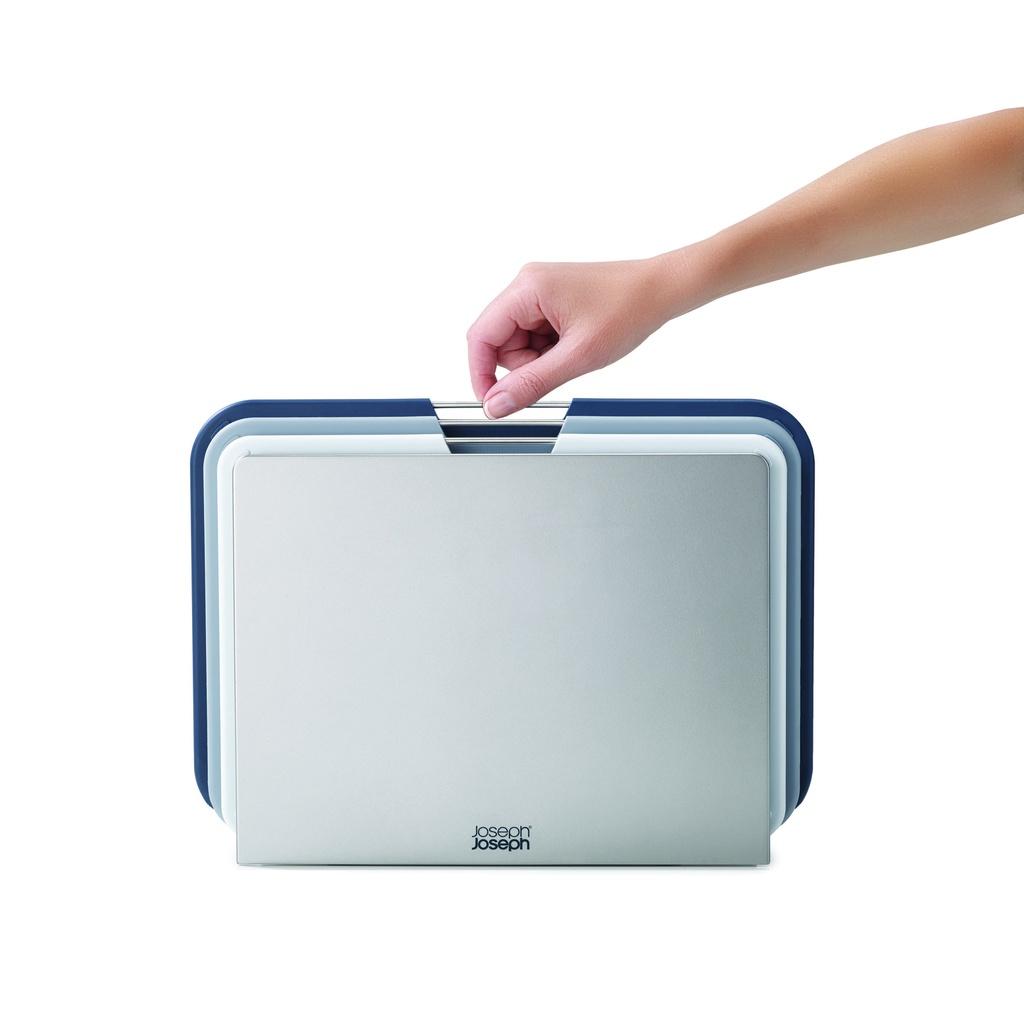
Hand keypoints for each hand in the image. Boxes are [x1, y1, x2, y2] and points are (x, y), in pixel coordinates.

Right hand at [466, 255, 702, 417]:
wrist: (661, 290)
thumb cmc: (629, 309)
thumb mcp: (577, 357)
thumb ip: (532, 384)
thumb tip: (497, 404)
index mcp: (527, 288)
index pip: (480, 337)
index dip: (481, 374)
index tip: (492, 402)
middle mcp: (527, 284)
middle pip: (499, 342)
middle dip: (523, 365)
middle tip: (560, 365)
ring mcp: (539, 291)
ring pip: (517, 343)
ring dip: (539, 358)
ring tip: (574, 351)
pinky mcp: (550, 300)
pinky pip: (534, 335)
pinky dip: (550, 349)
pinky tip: (575, 344)